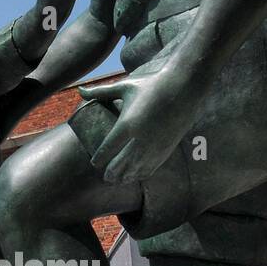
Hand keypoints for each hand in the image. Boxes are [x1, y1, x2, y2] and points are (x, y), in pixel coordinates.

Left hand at [77, 68, 200, 183]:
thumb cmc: (151, 85)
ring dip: (126, 176)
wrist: (186, 87)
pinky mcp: (168, 147)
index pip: (108, 148)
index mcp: (128, 124)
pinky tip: (136, 176)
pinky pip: (153, 166)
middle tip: (104, 177)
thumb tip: (80, 91)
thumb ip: (100, 92)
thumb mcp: (124, 87)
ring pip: (137, 169)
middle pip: (122, 164)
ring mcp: (156, 145)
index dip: (100, 159)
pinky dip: (142, 173)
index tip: (94, 164)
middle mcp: (141, 138)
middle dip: (112, 173)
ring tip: (117, 180)